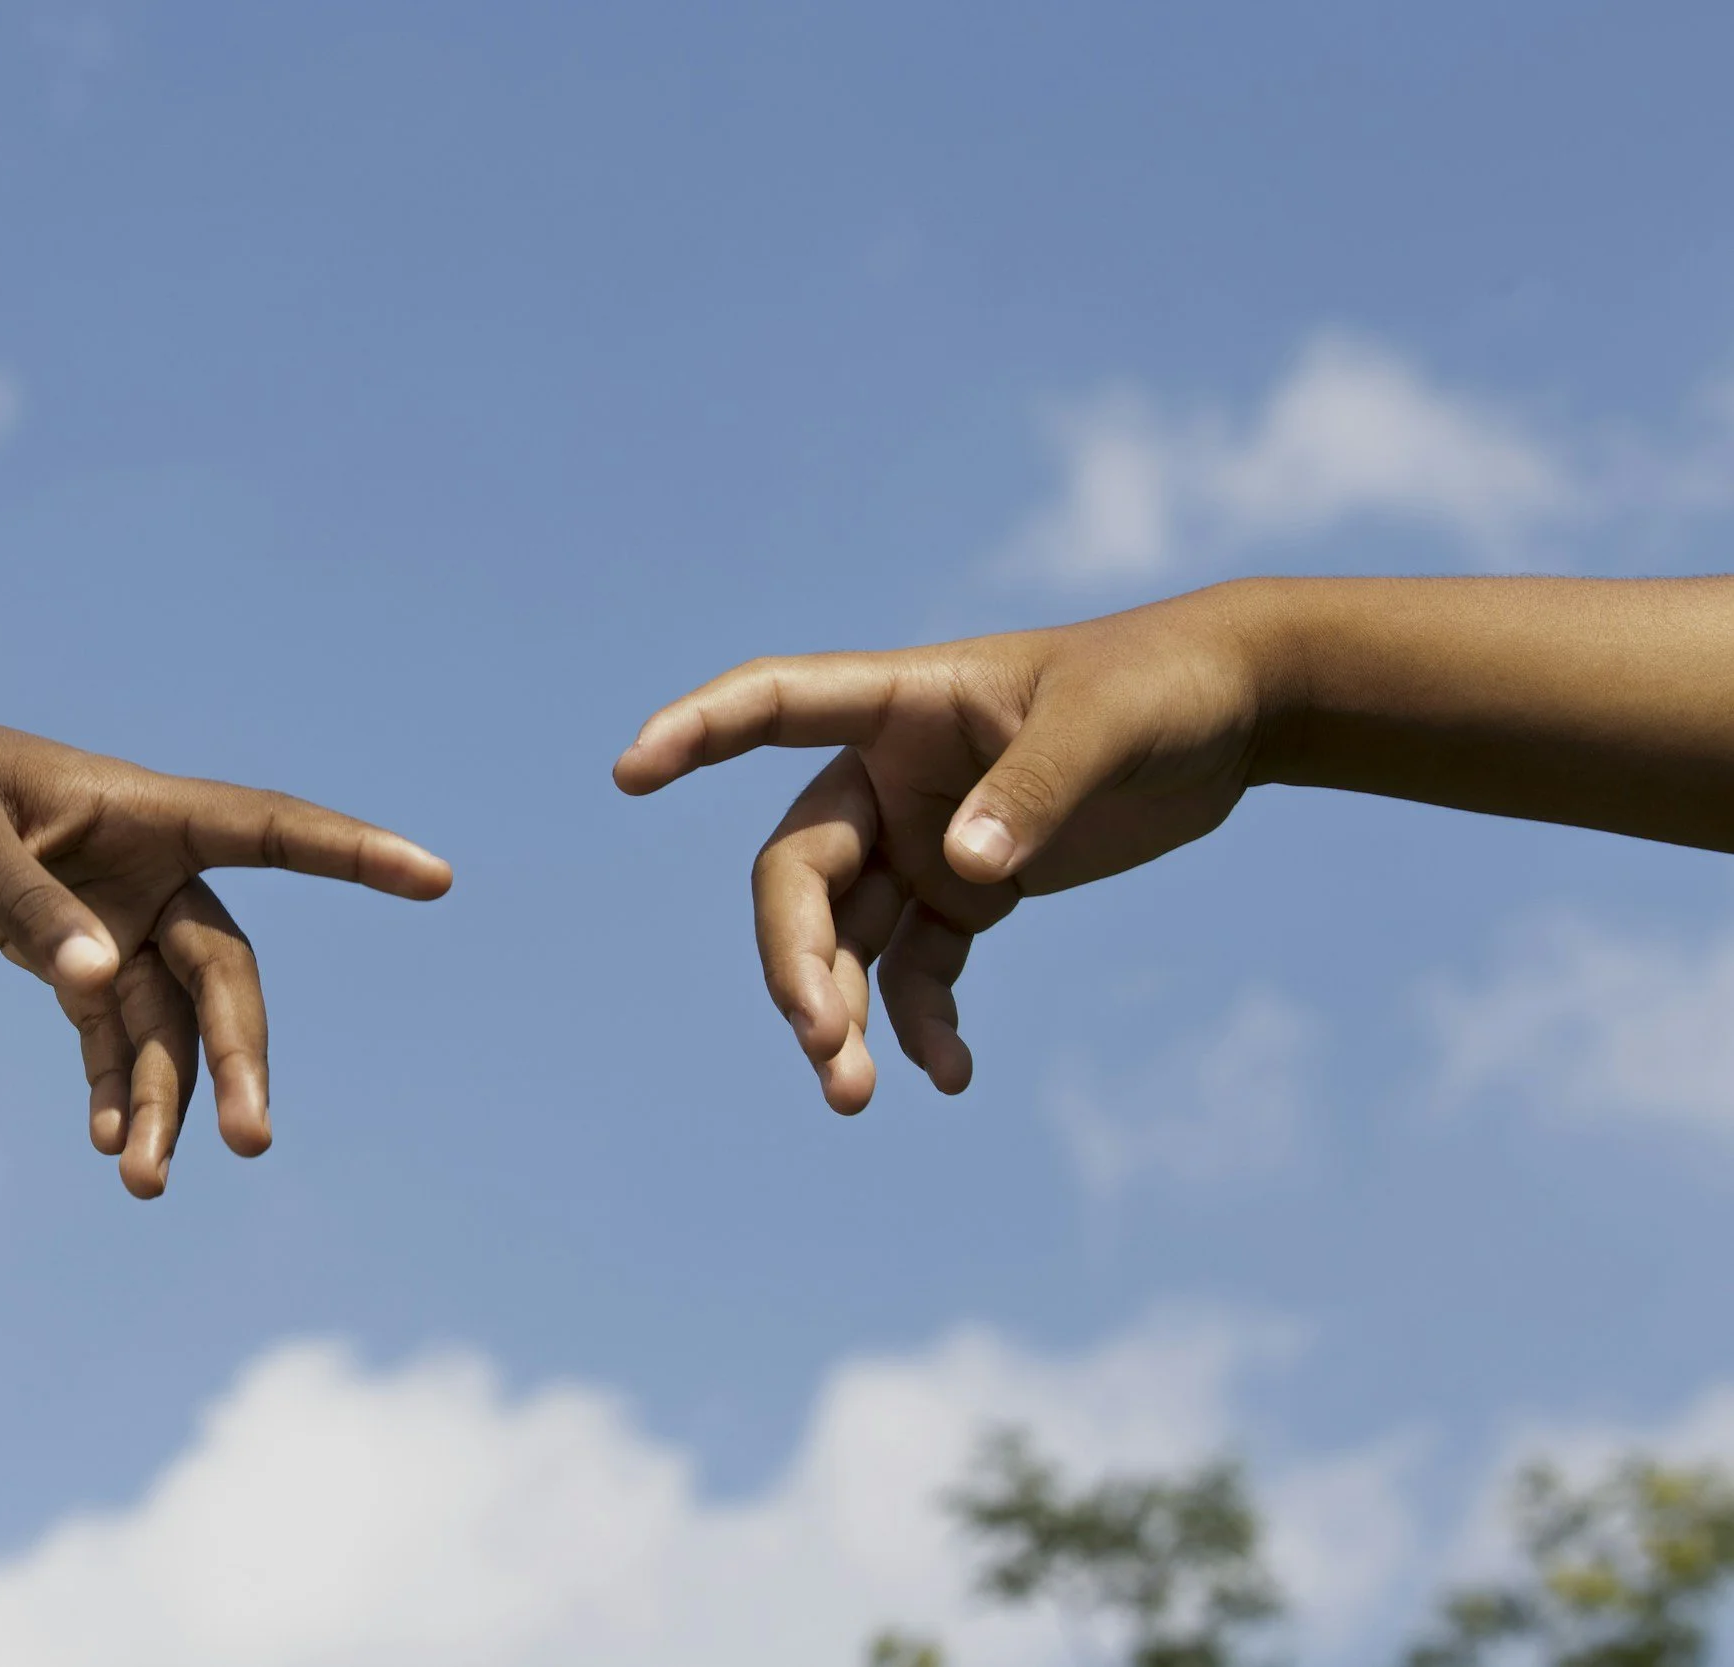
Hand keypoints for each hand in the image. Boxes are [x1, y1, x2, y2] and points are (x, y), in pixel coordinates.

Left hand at [0, 702, 451, 1196]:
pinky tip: (114, 1144)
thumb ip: (33, 910)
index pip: (270, 829)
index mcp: (142, 810)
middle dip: (236, 1054)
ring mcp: (111, 915)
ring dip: (166, 1096)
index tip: (434, 878)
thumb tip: (99, 987)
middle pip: (221, 968)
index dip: (352, 854)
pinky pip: (110, 1032)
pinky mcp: (65, 954)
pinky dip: (115, 1085)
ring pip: (166, 1019)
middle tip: (251, 1140)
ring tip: (146, 1180)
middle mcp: (145, 866)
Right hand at [614, 584, 1278, 1109]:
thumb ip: (1036, 792)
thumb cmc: (1164, 685)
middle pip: (799, 873)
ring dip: (838, 1016)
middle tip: (820, 1044)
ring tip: (854, 1097)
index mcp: (902, 704)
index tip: (631, 771)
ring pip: (844, 939)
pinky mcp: (970, 893)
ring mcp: (923, 839)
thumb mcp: (1108, 727)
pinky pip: (917, 972)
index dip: (698, 731)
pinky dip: (923, 1025)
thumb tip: (963, 872)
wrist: (1234, 713)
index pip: (772, 703)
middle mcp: (890, 776)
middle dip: (797, 961)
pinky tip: (951, 1076)